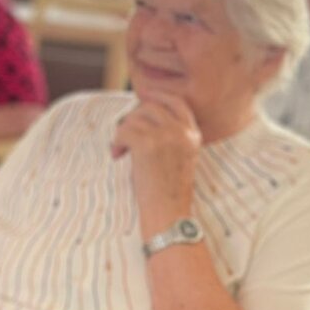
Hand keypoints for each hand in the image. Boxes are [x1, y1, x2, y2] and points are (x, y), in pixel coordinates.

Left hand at [111, 94, 201, 230]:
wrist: (169, 213)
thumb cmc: (169, 191)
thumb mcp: (180, 157)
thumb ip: (170, 135)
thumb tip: (142, 113)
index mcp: (192, 134)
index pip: (176, 102)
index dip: (158, 96)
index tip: (143, 97)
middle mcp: (182, 132)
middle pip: (151, 106)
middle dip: (133, 118)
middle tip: (125, 136)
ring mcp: (166, 136)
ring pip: (135, 117)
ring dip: (123, 131)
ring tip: (121, 150)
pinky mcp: (148, 144)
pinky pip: (124, 130)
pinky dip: (116, 141)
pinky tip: (118, 155)